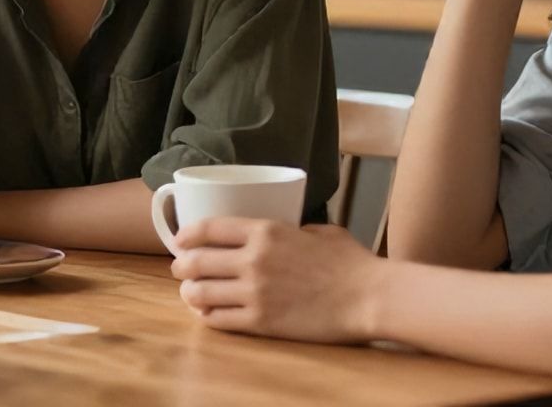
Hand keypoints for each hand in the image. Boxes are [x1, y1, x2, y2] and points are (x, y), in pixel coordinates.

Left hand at [171, 219, 383, 344]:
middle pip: (196, 261)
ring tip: (190, 294)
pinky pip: (218, 320)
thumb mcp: (318, 231)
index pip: (208, 228)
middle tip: (181, 270)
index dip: (187, 234)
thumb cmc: (351, 263)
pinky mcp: (261, 322)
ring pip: (200, 293)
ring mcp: (255, 293)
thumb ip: (292, 230)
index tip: (181, 240)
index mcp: (265, 231)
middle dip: (182, 266)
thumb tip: (284, 231)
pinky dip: (207, 317)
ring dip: (189, 293)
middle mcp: (253, 260)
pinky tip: (208, 315)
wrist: (370, 298)